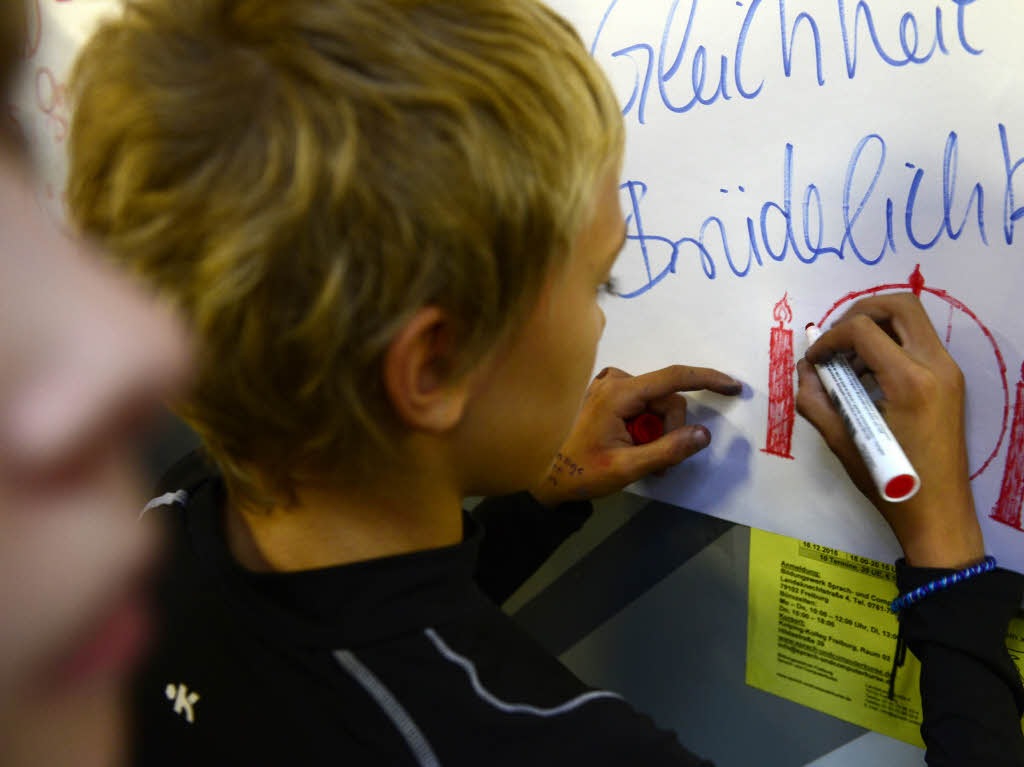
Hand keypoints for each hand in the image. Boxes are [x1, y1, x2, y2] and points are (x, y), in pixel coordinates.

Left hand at [529, 364, 741, 507]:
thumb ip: (668, 450)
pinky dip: (646, 427)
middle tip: (661, 463)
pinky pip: (642, 405)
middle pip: (667, 399)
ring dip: (659, 432)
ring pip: (657, 404)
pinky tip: (633, 447)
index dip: (707, 379)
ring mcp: (608, 386)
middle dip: (671, 430)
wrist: (543, 477)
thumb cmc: (580, 472)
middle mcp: (614, 381)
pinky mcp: (606, 395)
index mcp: (618, 393)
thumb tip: (703, 434)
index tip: (733, 387)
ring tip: (643, 460)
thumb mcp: (627, 468)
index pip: (673, 377)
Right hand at [796, 293, 983, 568]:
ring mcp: (948, 372)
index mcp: (910, 381)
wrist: (937, 513)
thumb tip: (804, 368)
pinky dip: (890, 344)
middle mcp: (936, 366)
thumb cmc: (888, 482)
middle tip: (835, 338)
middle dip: (859, 312)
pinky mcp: (949, 381)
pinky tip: (868, 377)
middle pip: (900, 305)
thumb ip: (815, 399)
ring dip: (875, 329)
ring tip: (848, 364)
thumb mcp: (841, 441)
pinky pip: (918, 342)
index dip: (829, 337)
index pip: (863, 329)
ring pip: (912, 320)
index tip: (814, 359)